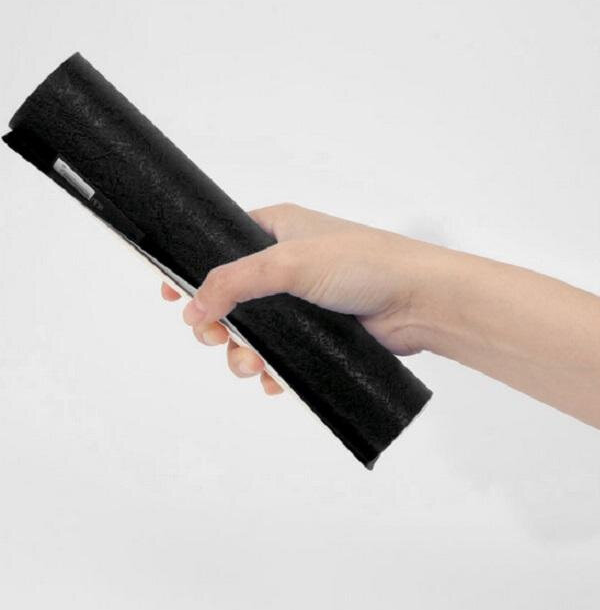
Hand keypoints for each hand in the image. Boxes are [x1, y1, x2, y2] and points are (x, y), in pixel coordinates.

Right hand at [161, 203, 445, 394]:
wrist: (418, 301)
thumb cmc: (364, 263)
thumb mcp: (288, 262)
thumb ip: (233, 282)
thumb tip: (192, 307)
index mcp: (278, 229)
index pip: (221, 246)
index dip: (194, 271)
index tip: (171, 295)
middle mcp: (288, 263)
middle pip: (231, 297)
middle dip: (218, 324)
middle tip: (216, 338)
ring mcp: (303, 302)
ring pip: (254, 332)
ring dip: (243, 353)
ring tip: (251, 365)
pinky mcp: (318, 334)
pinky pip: (281, 355)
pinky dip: (271, 369)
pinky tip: (273, 380)